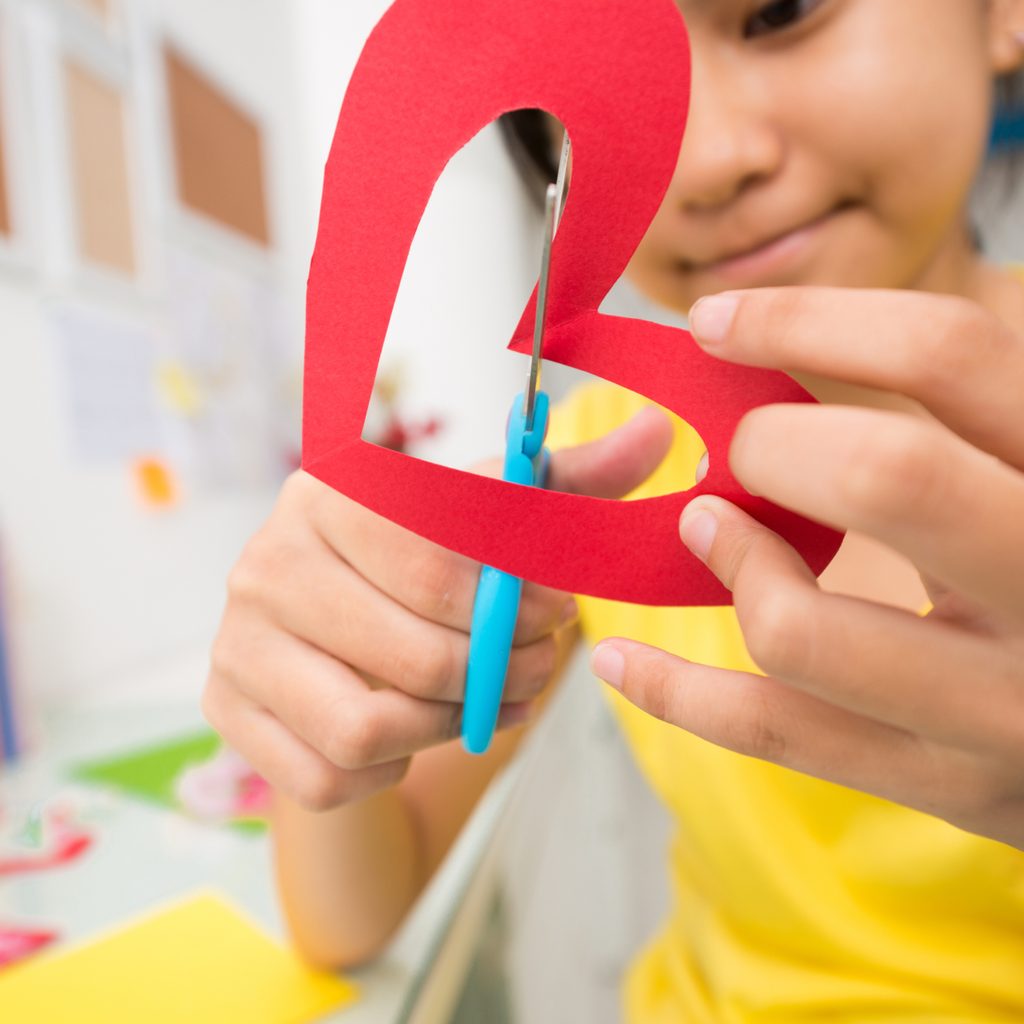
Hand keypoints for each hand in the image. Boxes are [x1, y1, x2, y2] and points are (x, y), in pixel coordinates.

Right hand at [204, 406, 672, 811]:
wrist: (334, 637)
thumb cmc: (422, 570)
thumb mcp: (491, 520)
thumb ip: (566, 482)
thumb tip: (658, 429)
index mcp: (328, 494)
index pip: (435, 560)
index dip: (516, 602)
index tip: (560, 615)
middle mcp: (266, 561)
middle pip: (411, 651)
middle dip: (497, 675)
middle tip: (536, 672)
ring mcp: (236, 641)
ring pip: (367, 725)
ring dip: (447, 726)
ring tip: (483, 703)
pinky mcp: (226, 711)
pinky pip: (325, 775)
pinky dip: (386, 768)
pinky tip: (409, 731)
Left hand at [592, 287, 1023, 848]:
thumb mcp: (1022, 471)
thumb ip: (949, 417)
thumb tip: (772, 353)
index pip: (947, 355)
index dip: (810, 321)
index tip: (716, 323)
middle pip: (883, 476)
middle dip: (773, 446)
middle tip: (743, 449)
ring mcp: (1002, 707)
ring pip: (800, 628)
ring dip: (732, 562)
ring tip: (709, 531)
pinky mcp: (950, 785)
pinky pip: (779, 732)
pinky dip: (678, 694)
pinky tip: (622, 663)